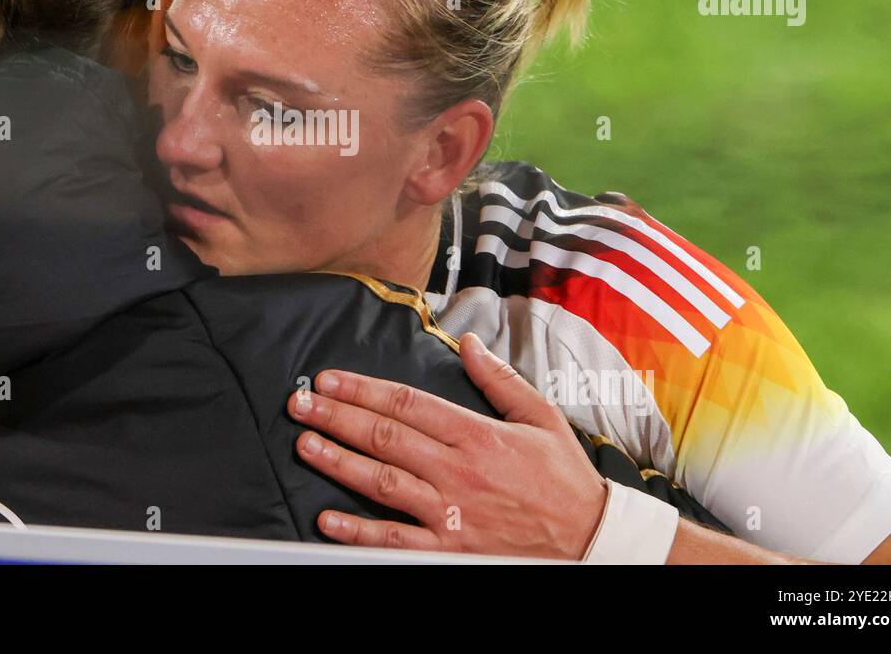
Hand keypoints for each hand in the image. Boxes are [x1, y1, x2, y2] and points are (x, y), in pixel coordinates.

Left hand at [287, 331, 608, 558]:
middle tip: (300, 403)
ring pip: (381, 483)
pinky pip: (395, 540)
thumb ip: (499, 378)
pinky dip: (357, 531)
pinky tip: (326, 519)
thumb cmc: (564, 478)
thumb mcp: (541, 416)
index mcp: (477, 434)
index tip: (330, 380)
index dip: (362, 389)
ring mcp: (450, 513)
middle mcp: (457, 471)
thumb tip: (468, 342)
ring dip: (337, 462)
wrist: (589, 541)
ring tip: (304, 445)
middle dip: (336, 417)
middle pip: (384, 437)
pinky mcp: (449, 549)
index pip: (407, 403)